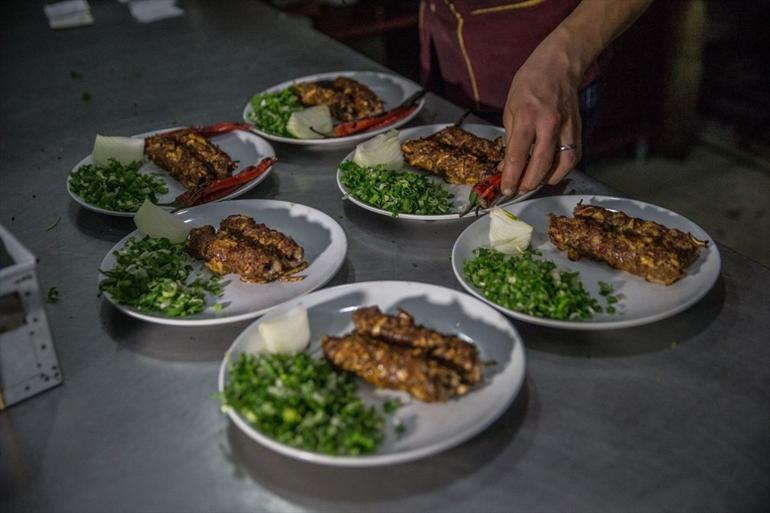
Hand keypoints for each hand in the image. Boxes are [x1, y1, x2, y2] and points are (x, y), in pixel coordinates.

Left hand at [499, 49, 581, 195]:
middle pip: (542, 162)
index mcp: (527, 117)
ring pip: (563, 162)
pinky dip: (563, 168)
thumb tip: (506, 164)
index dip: (511, 176)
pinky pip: (573, 155)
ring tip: (536, 182)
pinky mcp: (578, 128)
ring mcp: (567, 126)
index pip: (518, 154)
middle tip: (519, 190)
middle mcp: (549, 123)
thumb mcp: (510, 108)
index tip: (506, 189)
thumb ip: (510, 138)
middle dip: (529, 182)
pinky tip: (552, 171)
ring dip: (549, 178)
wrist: (558, 65)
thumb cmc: (529, 84)